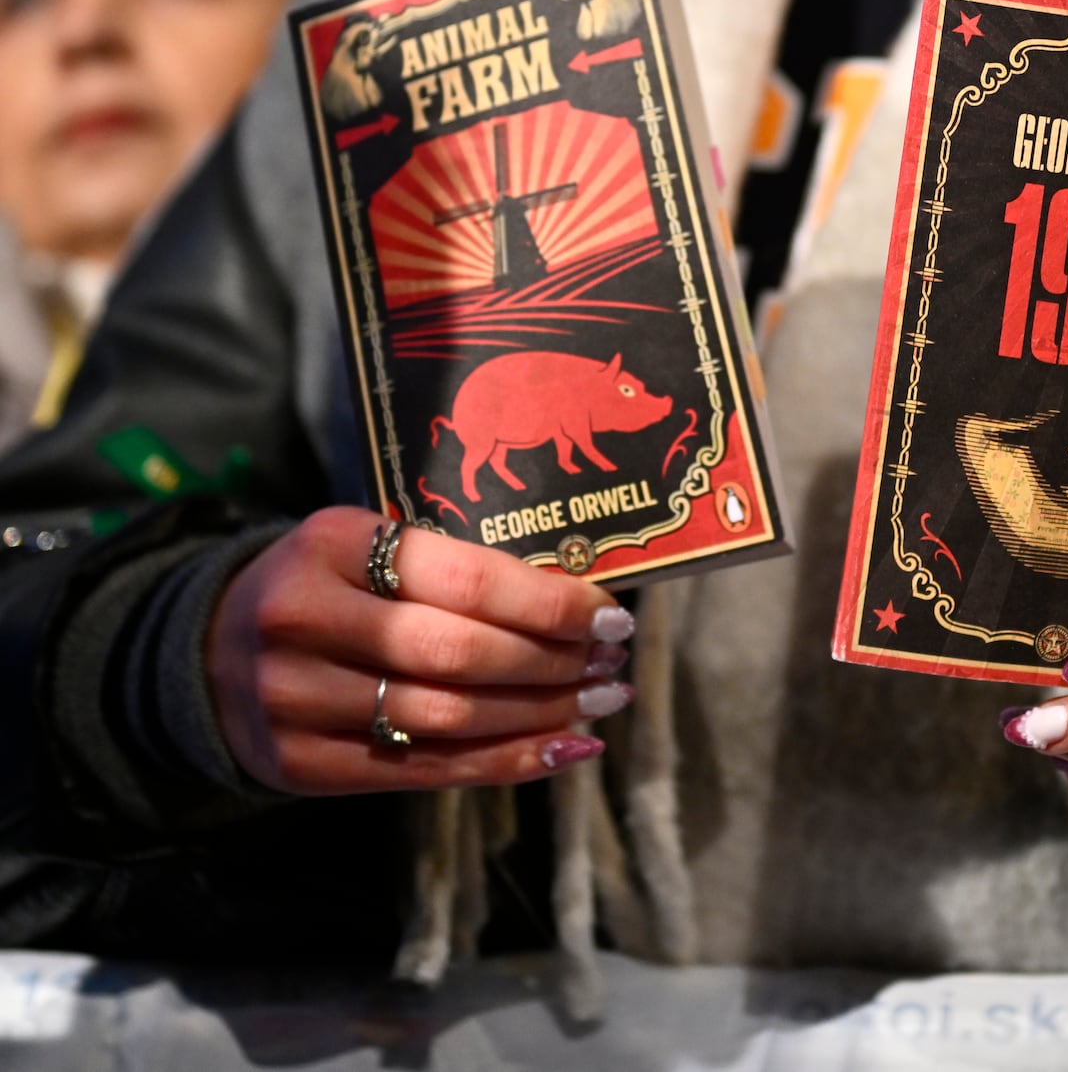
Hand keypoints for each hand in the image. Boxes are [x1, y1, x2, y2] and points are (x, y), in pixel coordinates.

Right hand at [207, 506, 632, 793]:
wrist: (208, 647)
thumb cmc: (324, 582)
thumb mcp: (366, 543)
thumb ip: (448, 565)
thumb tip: (576, 596)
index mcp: (332, 542)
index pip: (465, 579)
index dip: (549, 603)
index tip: (610, 615)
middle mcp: (306, 620)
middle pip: (459, 654)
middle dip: (552, 663)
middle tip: (613, 663)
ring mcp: (295, 700)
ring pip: (445, 719)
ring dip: (539, 717)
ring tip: (599, 704)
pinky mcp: (300, 765)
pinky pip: (422, 771)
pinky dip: (503, 764)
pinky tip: (562, 750)